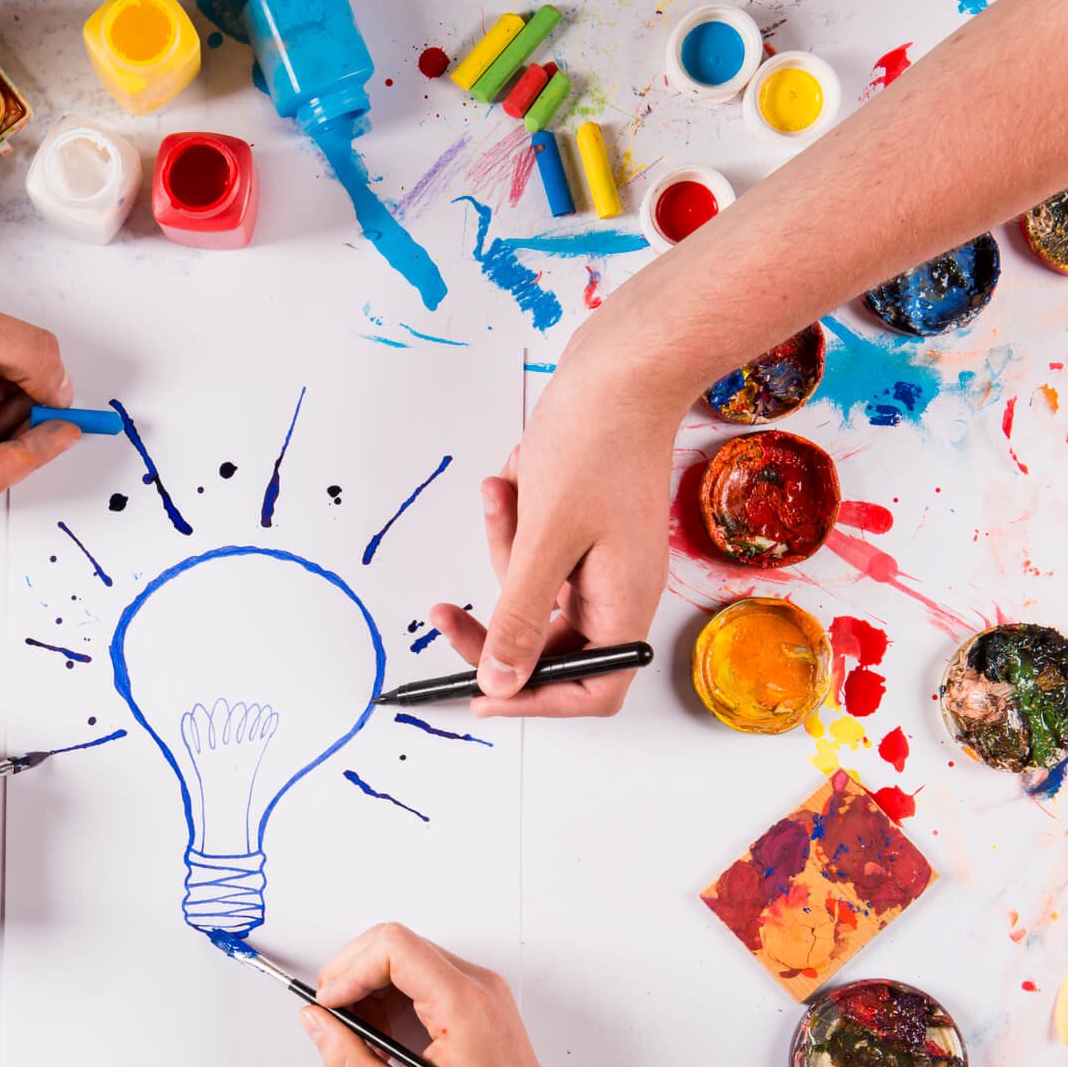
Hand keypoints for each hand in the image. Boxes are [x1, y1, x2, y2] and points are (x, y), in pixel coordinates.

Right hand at [301, 923, 578, 1066]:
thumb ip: (348, 1061)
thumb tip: (316, 1022)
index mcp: (465, 1006)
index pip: (392, 947)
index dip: (349, 971)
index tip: (329, 1007)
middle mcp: (478, 988)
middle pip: (397, 945)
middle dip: (353, 975)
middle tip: (331, 1018)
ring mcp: (482, 995)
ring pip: (407, 959)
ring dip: (370, 989)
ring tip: (359, 1040)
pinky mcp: (478, 1007)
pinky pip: (424, 980)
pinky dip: (392, 1000)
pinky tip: (383, 1042)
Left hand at [443, 347, 679, 717]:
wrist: (626, 364)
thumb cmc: (599, 442)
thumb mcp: (546, 541)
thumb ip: (522, 619)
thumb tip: (502, 683)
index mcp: (623, 606)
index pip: (590, 690)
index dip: (534, 702)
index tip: (478, 693)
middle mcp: (618, 590)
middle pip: (549, 645)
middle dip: (494, 621)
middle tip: (441, 613)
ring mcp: (604, 558)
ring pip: (533, 589)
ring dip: (505, 550)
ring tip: (503, 494)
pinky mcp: (586, 526)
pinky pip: (536, 547)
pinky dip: (516, 521)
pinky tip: (512, 480)